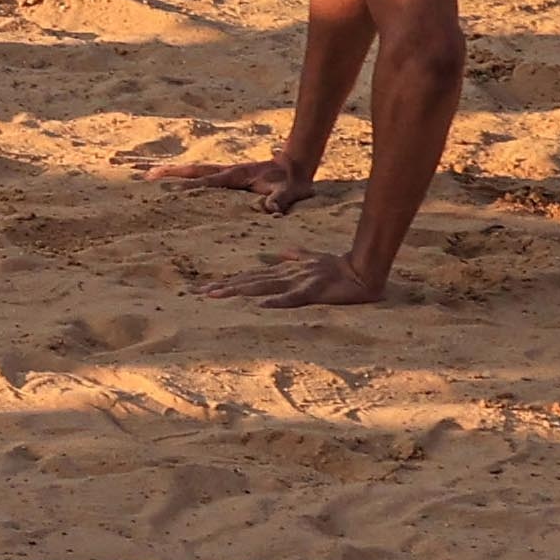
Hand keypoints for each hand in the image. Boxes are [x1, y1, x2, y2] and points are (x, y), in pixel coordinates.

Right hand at [146, 154, 319, 213]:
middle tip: (145, 176)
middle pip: (192, 171)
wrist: (297, 166)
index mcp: (236, 176)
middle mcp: (226, 172)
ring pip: (194, 172)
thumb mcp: (291, 193)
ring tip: (148, 176)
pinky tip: (174, 185)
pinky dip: (185, 178)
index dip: (188, 187)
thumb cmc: (293, 183)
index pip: (207, 182)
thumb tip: (270, 210)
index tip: (168, 191)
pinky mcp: (227, 178)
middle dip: (170, 174)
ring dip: (172, 173)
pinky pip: (202, 177)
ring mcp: (226, 174)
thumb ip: (281, 200)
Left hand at [199, 250, 386, 307]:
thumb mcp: (311, 259)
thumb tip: (281, 253)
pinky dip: (276, 301)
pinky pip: (292, 298)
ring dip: (238, 291)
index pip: (250, 277)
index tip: (205, 288)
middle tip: (198, 293)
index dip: (227, 282)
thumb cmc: (336, 267)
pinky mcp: (312, 291)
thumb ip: (295, 256)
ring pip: (262, 287)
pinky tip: (260, 306)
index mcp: (284, 271)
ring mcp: (297, 281)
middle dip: (223, 288)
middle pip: (248, 282)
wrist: (361, 270)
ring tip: (217, 296)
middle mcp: (285, 274)